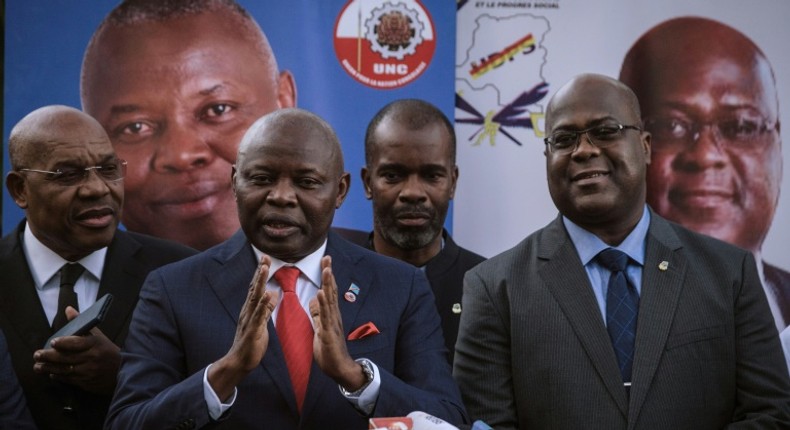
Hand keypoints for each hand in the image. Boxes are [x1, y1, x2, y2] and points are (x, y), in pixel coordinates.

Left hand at [33, 307, 119, 394]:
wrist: (123, 370)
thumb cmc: (107, 350)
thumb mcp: (97, 335)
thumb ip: (81, 323)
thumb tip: (68, 310)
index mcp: (95, 344)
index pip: (77, 342)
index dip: (64, 343)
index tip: (52, 342)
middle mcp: (92, 357)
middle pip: (66, 357)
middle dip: (49, 356)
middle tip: (36, 355)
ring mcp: (89, 371)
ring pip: (65, 370)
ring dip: (49, 368)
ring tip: (37, 366)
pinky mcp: (87, 382)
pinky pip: (69, 380)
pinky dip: (58, 376)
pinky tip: (51, 373)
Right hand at [209, 255, 277, 400]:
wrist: (239, 362)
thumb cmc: (250, 344)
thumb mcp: (261, 324)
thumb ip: (266, 310)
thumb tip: (273, 294)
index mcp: (250, 310)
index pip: (256, 288)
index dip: (261, 273)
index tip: (266, 259)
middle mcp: (247, 311)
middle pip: (254, 288)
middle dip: (260, 272)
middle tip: (265, 257)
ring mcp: (248, 320)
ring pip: (255, 298)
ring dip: (259, 283)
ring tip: (264, 269)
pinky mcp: (252, 331)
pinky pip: (258, 316)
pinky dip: (262, 305)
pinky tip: (267, 296)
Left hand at [310, 256, 367, 391]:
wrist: (338, 367)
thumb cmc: (329, 349)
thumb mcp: (321, 328)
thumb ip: (318, 314)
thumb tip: (314, 300)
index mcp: (330, 314)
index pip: (328, 290)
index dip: (326, 275)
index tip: (325, 260)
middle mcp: (334, 315)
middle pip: (331, 290)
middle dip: (329, 274)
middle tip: (327, 257)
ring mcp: (333, 323)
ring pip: (330, 300)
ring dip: (328, 284)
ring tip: (326, 270)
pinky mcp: (329, 333)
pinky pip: (326, 316)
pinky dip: (323, 304)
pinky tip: (321, 294)